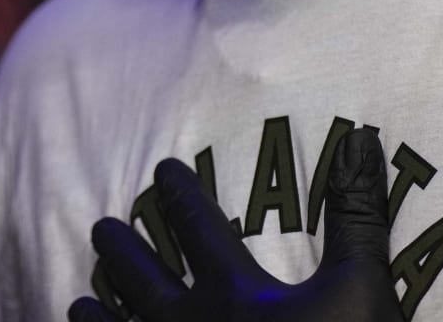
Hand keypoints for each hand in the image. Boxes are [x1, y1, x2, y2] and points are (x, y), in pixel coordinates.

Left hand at [70, 128, 400, 321]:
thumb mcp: (360, 291)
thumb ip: (356, 217)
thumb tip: (360, 138)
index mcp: (232, 292)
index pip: (196, 225)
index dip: (180, 192)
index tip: (164, 167)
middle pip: (140, 279)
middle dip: (121, 249)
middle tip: (102, 226)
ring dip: (98, 313)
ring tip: (82, 301)